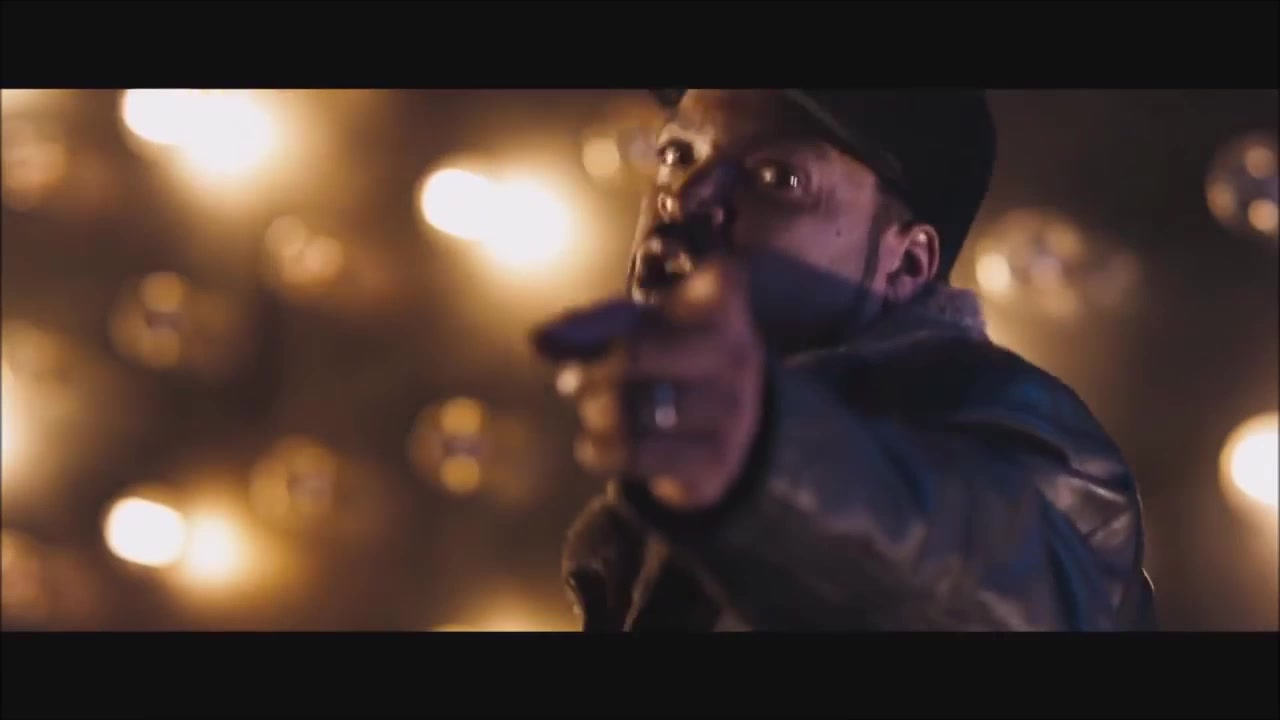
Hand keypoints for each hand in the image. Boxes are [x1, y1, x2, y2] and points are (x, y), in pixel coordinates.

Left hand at [532, 261, 764, 510]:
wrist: (728, 434)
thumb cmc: (672, 361)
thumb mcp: (643, 329)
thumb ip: (594, 326)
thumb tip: (537, 340)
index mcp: (724, 310)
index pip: (712, 279)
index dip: (672, 279)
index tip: (633, 297)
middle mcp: (736, 358)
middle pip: (640, 352)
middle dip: (593, 369)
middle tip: (567, 383)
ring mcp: (732, 412)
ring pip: (638, 408)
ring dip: (596, 411)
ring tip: (590, 411)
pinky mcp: (715, 461)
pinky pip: (639, 454)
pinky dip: (601, 450)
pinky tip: (592, 445)